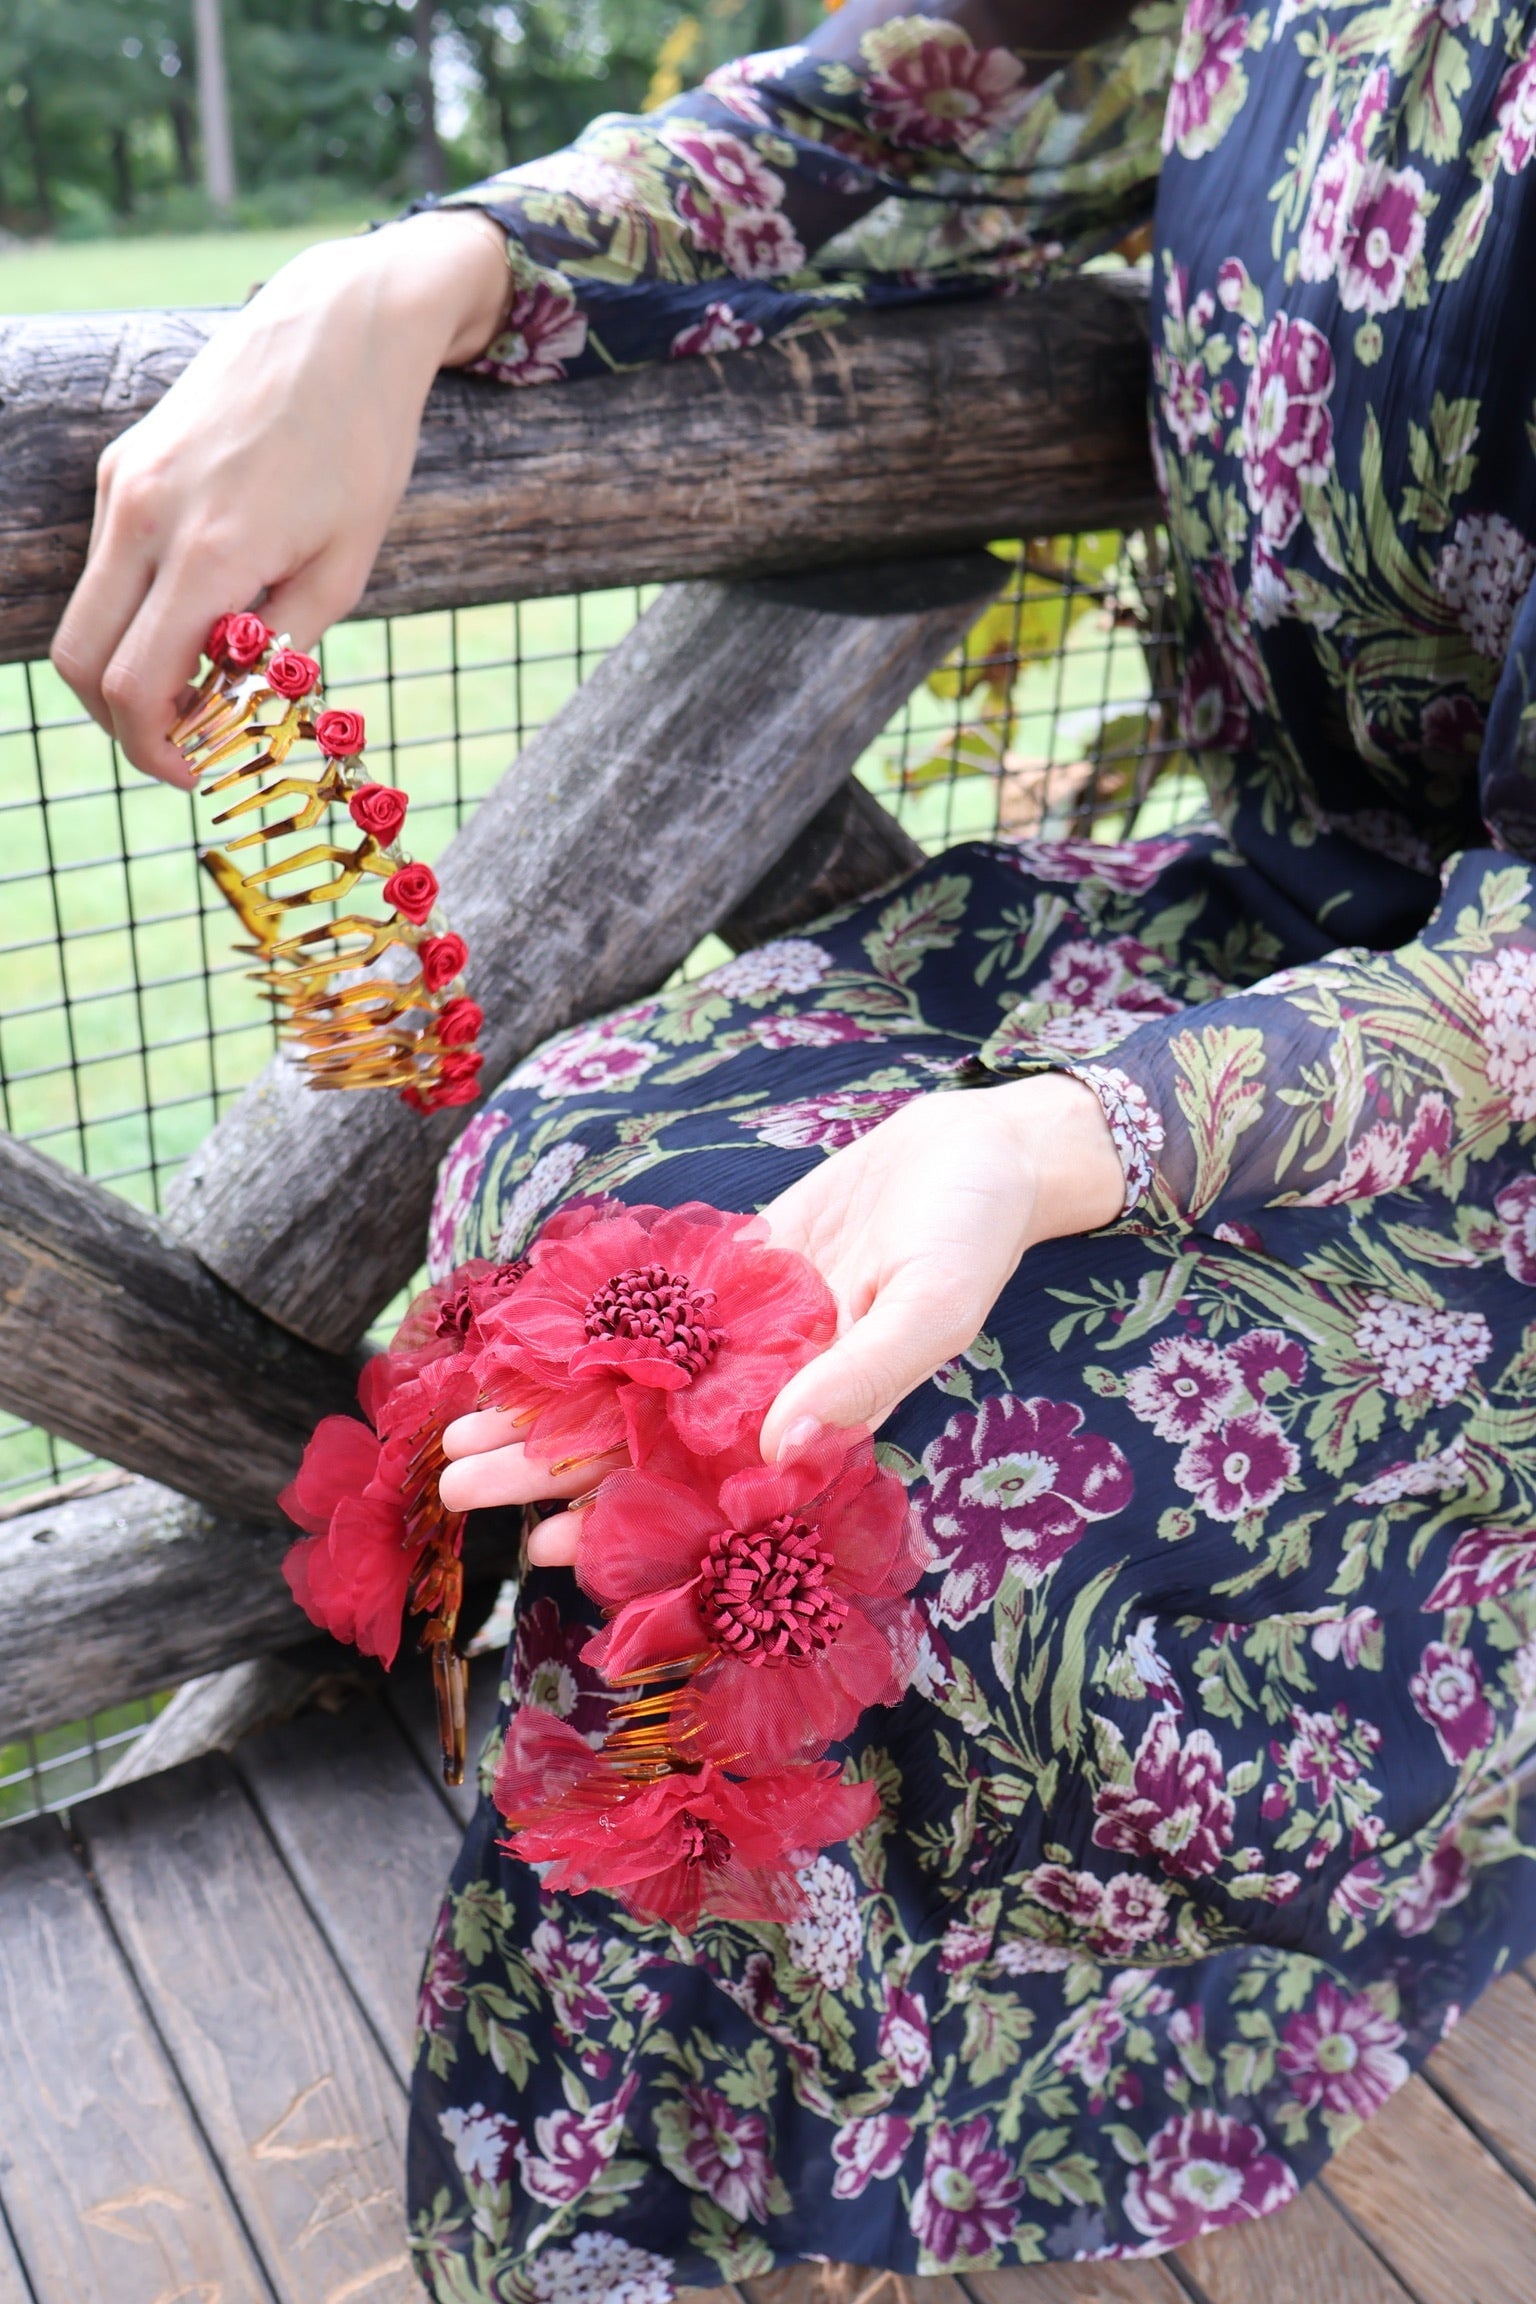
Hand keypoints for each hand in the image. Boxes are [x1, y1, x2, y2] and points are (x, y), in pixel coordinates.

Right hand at [49, 209, 510, 785]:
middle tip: (188, 744)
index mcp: (208, 552)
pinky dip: (138, 611)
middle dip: (125, 722)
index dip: (157, 749)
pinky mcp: (123, 464)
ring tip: (208, 680)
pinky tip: (202, 613)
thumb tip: (235, 711)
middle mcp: (144, 517)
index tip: (198, 771)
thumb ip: (283, 647)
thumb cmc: (362, 447)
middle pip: (79, 662)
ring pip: (89, 614)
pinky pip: (109, 564)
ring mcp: (124, 485)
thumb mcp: (345, 567)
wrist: (337, 324)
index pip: (135, 687)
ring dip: (131, 665)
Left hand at [438, 1072, 1124, 1564]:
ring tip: (459, 1436)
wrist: (974, 1150)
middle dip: (549, 1468)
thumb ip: (860, 1379)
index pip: (702, 1492)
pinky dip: (583, 1339)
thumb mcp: (930, 1305)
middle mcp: (765, 1394)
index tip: (545, 1548)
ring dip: (547, 1410)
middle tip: (453, 1490)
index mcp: (811, 1422)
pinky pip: (644, 1320)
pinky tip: (518, 1355)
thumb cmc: (971, 1233)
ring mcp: (740, 1339)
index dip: (624, 1521)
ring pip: (628, 1388)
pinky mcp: (727, 1282)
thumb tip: (778, 1453)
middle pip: (641, 1446)